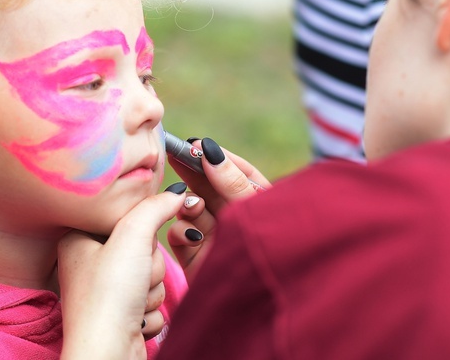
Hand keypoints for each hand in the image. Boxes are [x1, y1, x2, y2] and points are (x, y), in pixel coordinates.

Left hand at [57, 189, 186, 359]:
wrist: (107, 354)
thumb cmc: (108, 297)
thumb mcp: (133, 237)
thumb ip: (156, 207)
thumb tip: (176, 192)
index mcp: (79, 237)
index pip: (126, 217)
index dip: (139, 232)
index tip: (132, 245)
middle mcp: (88, 262)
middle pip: (143, 247)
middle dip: (149, 266)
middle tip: (133, 277)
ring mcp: (104, 290)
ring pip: (151, 274)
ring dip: (152, 289)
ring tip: (132, 302)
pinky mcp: (120, 313)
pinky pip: (150, 300)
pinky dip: (148, 310)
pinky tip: (133, 319)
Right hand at [167, 137, 270, 279]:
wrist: (266, 304)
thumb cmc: (274, 248)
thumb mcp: (255, 210)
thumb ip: (232, 182)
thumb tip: (209, 150)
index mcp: (259, 203)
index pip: (235, 171)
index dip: (216, 157)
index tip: (197, 144)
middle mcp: (235, 218)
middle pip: (209, 187)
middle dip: (194, 172)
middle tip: (176, 153)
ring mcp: (215, 238)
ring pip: (192, 210)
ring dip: (188, 204)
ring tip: (192, 205)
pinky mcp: (198, 258)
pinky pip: (180, 236)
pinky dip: (180, 232)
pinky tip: (189, 233)